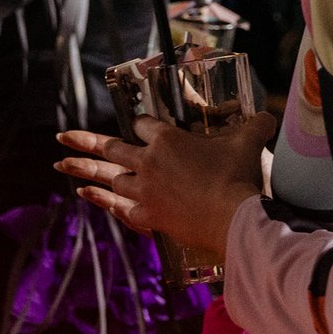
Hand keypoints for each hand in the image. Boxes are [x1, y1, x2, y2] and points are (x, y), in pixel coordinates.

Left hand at [56, 111, 279, 263]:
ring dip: (87, 172)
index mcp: (167, 139)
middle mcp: (148, 162)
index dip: (142, 124)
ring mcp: (145, 191)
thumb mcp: (248, 142)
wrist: (233, 217)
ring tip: (64, 165)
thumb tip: (270, 115)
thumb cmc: (238, 176)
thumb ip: (256, 125)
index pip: (144, 124)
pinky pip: (119, 208)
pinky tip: (88, 197)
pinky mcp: (148, 216)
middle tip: (62, 138)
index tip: (139, 125)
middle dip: (84, 141)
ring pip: (109, 177)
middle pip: (111, 147)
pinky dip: (103, 202)